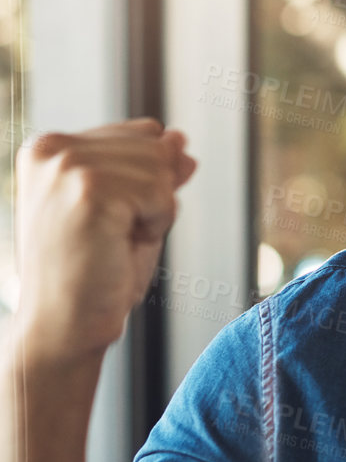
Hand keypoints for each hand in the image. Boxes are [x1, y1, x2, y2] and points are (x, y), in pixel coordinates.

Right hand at [13, 118, 196, 370]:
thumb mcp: (128, 209)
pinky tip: (119, 247)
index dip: (149, 181)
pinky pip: (162, 194)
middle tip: (112, 237)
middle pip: (155, 147)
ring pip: (161, 170)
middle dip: (153, 196)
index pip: (141, 133)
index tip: (109, 220)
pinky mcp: (89, 191)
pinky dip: (156, 226)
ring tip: (113, 242)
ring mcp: (68, 167)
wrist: (64, 328)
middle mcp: (52, 148)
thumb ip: (152, 170)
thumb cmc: (93, 276)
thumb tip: (179, 139)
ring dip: (154, 213)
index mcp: (50, 147)